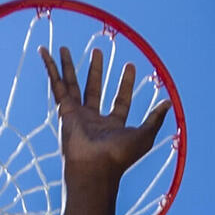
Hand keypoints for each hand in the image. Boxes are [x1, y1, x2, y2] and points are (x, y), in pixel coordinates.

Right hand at [44, 38, 164, 193]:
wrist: (95, 167)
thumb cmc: (120, 156)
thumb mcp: (144, 135)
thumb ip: (155, 118)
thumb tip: (169, 102)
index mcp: (113, 125)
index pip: (120, 99)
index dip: (125, 83)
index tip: (130, 65)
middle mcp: (93, 119)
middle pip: (94, 88)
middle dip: (96, 70)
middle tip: (97, 51)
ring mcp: (77, 114)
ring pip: (72, 84)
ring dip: (68, 66)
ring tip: (65, 48)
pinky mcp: (63, 110)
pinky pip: (56, 84)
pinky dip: (50, 68)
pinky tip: (45, 52)